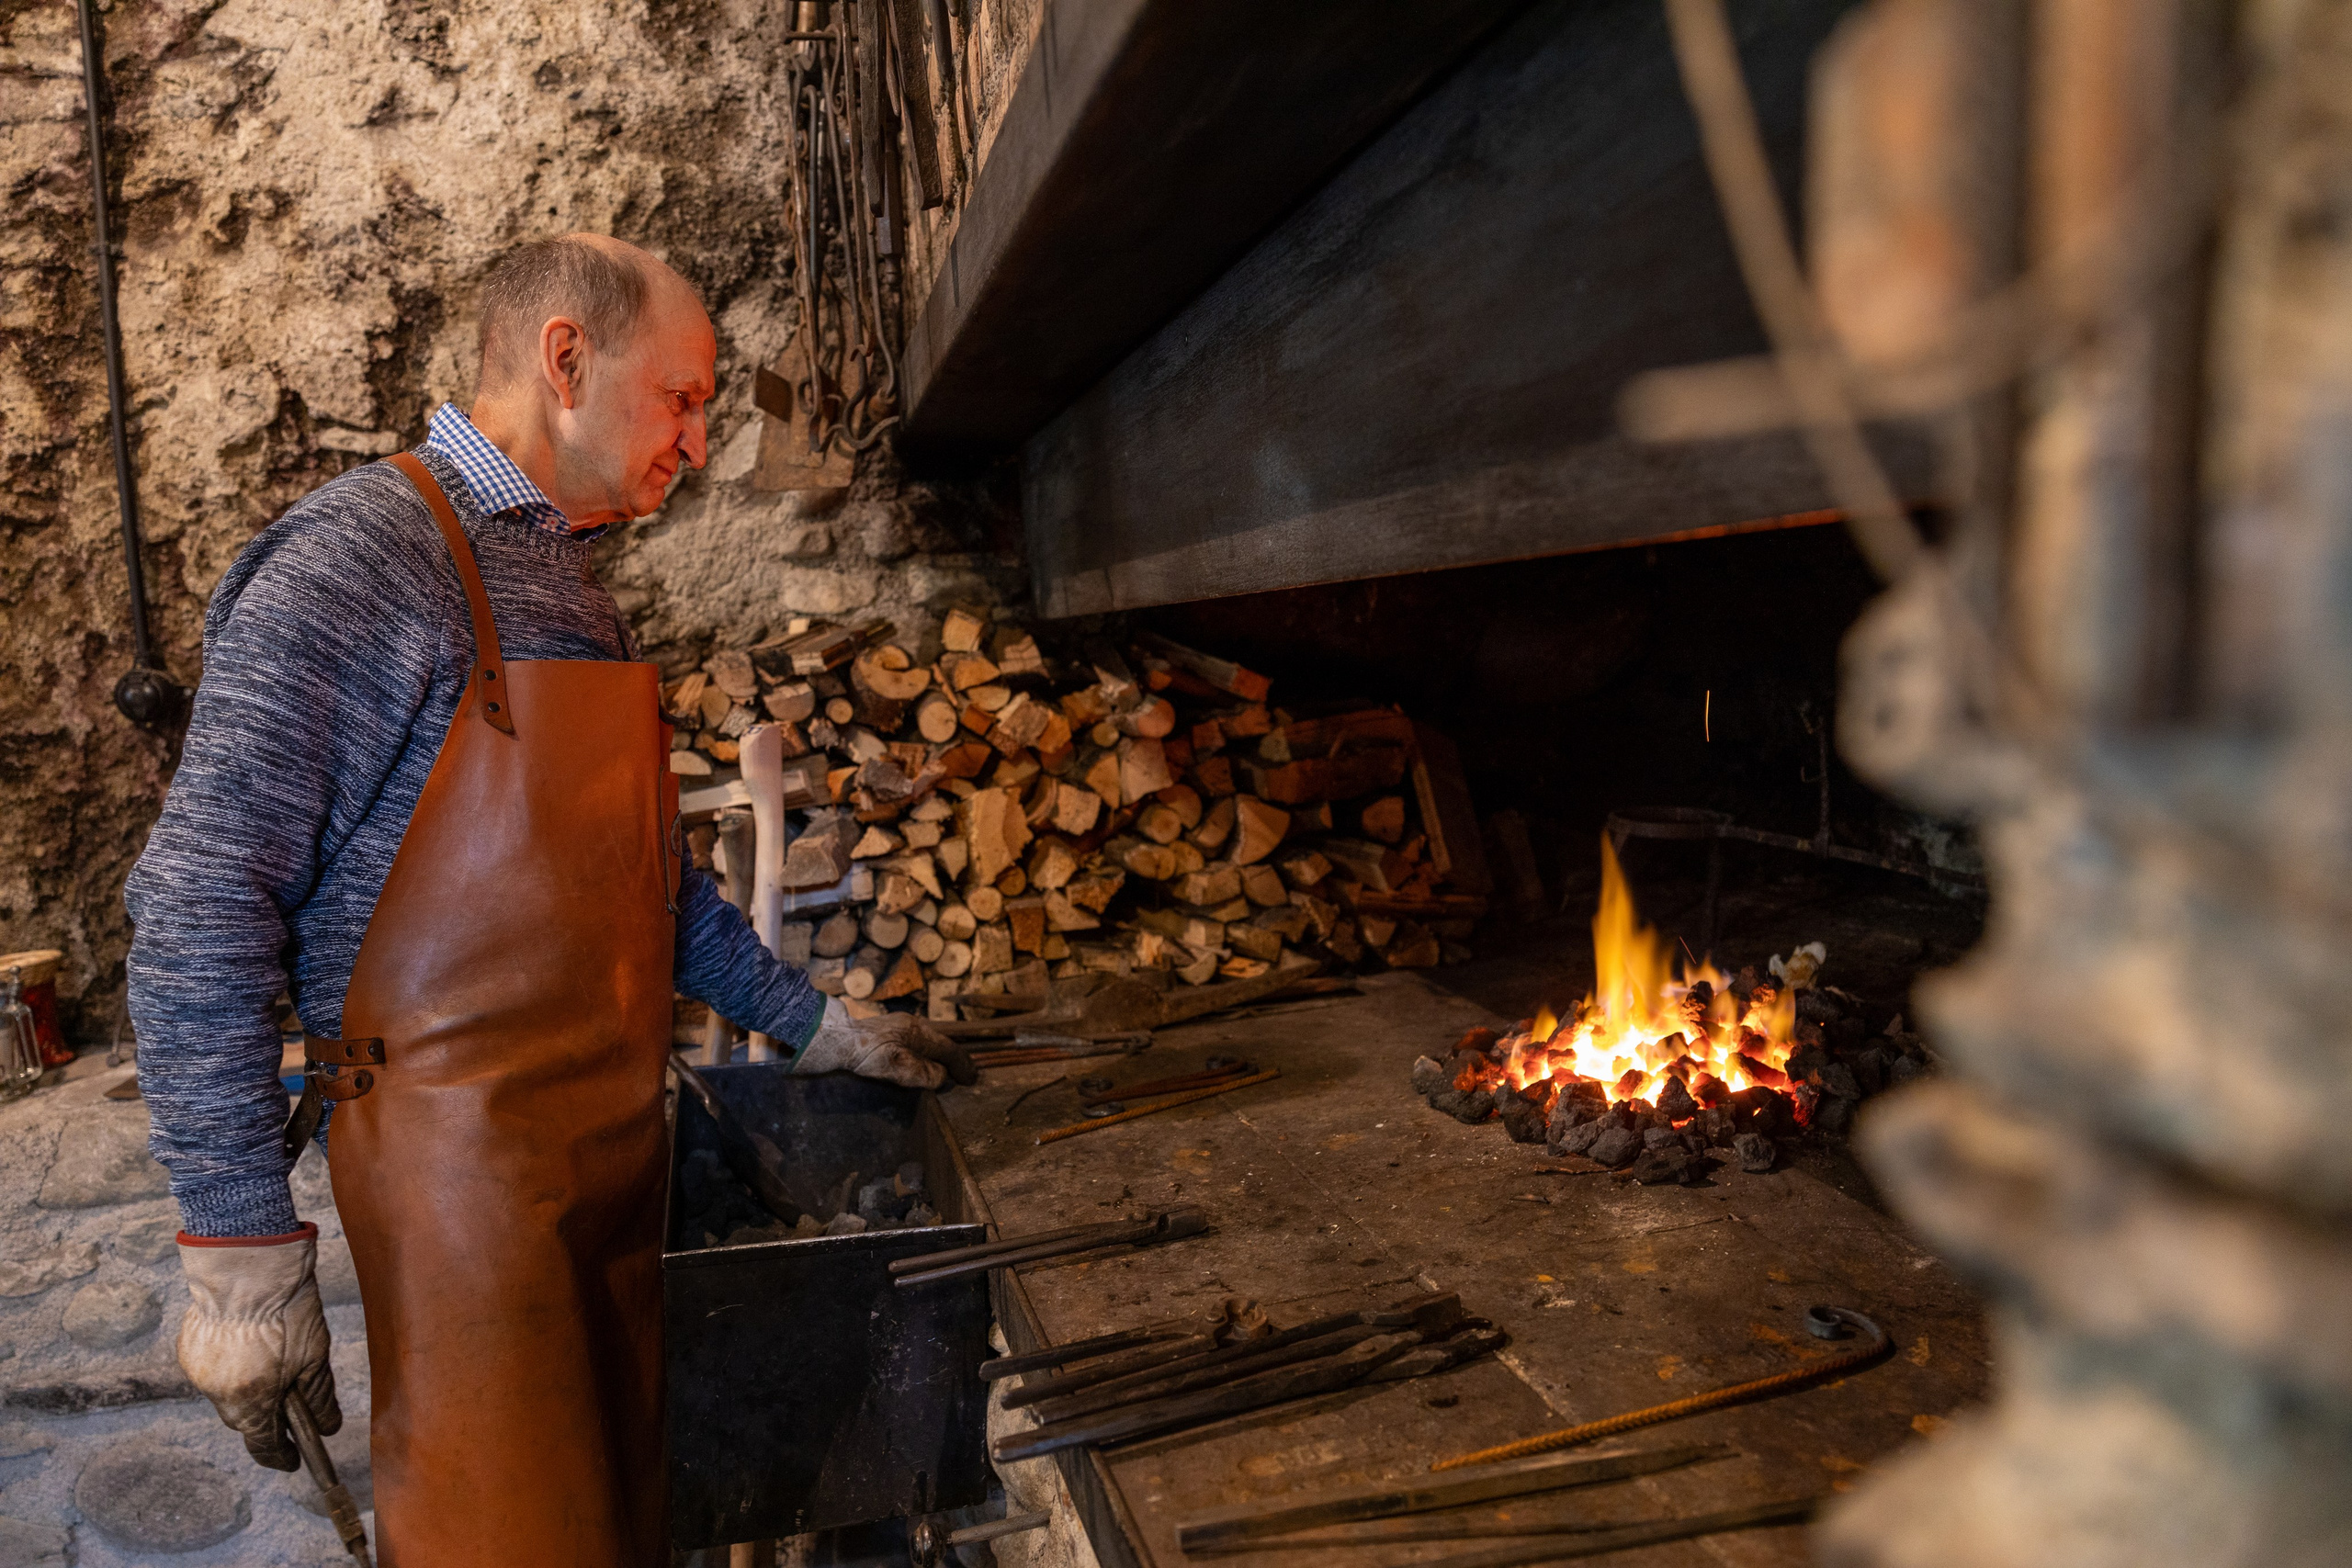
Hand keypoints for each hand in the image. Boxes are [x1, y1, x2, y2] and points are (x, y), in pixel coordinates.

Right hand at [175, 1224, 340, 1470]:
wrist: (247, 1266)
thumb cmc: (286, 1309)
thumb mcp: (315, 1355)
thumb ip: (319, 1397)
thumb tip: (329, 1426)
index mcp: (251, 1402)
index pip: (264, 1444)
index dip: (281, 1455)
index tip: (294, 1460)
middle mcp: (219, 1393)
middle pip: (244, 1420)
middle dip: (266, 1419)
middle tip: (288, 1409)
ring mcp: (199, 1371)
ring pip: (226, 1394)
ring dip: (248, 1389)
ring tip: (271, 1369)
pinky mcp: (189, 1348)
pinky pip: (213, 1369)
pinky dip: (231, 1366)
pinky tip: (248, 1348)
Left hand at [795, 1003, 975, 1087]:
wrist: (831, 1040)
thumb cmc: (863, 1053)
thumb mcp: (898, 1067)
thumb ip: (925, 1073)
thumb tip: (943, 1078)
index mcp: (918, 1031)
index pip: (949, 1049)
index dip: (962, 1066)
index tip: (973, 1080)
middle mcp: (911, 1026)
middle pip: (940, 1044)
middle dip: (954, 1061)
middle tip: (964, 1077)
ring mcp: (897, 1028)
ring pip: (927, 1044)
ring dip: (939, 1059)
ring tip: (946, 1074)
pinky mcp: (885, 1034)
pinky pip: (915, 1046)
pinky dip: (925, 1057)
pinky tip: (920, 1065)